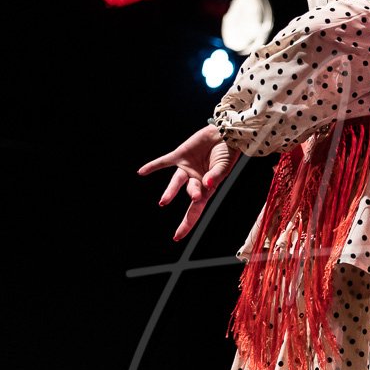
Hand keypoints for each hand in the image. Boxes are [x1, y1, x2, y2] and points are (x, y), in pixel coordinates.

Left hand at [137, 125, 238, 241]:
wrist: (225, 132)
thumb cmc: (228, 152)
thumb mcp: (225, 167)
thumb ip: (215, 176)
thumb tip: (207, 185)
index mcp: (208, 188)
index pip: (196, 210)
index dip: (187, 224)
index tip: (177, 236)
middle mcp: (196, 180)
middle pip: (191, 193)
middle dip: (194, 194)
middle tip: (196, 197)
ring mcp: (187, 168)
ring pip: (176, 182)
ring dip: (170, 192)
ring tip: (163, 202)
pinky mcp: (180, 155)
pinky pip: (164, 162)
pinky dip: (153, 166)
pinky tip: (141, 172)